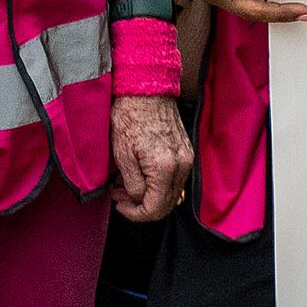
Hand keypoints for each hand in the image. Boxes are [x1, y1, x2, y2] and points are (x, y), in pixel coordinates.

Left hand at [109, 94, 189, 224]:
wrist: (146, 92)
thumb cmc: (130, 119)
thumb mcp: (122, 156)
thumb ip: (132, 184)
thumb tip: (136, 198)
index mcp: (165, 168)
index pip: (155, 208)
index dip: (135, 214)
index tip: (120, 205)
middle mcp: (182, 165)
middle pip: (168, 205)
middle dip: (142, 207)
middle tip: (120, 196)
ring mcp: (187, 158)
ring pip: (172, 193)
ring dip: (149, 195)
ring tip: (126, 184)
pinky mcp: (186, 151)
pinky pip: (175, 178)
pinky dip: (157, 183)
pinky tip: (140, 173)